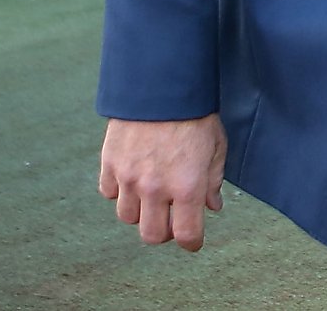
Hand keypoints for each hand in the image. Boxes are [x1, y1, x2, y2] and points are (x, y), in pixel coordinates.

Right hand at [99, 115, 226, 250]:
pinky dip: (119, 190)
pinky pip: (109, 192)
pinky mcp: (110, 163)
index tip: (192, 239)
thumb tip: (211, 206)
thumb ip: (213, 180)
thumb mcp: (216, 146)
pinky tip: (132, 176)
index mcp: (187, 186)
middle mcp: (156, 188)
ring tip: (151, 194)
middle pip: (152, 235)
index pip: (186, 235)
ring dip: (140, 211)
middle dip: (163, 231)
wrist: (162, 83)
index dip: (191, 242)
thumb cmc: (195, 114)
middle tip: (170, 217)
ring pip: (127, 217)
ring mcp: (129, 177)